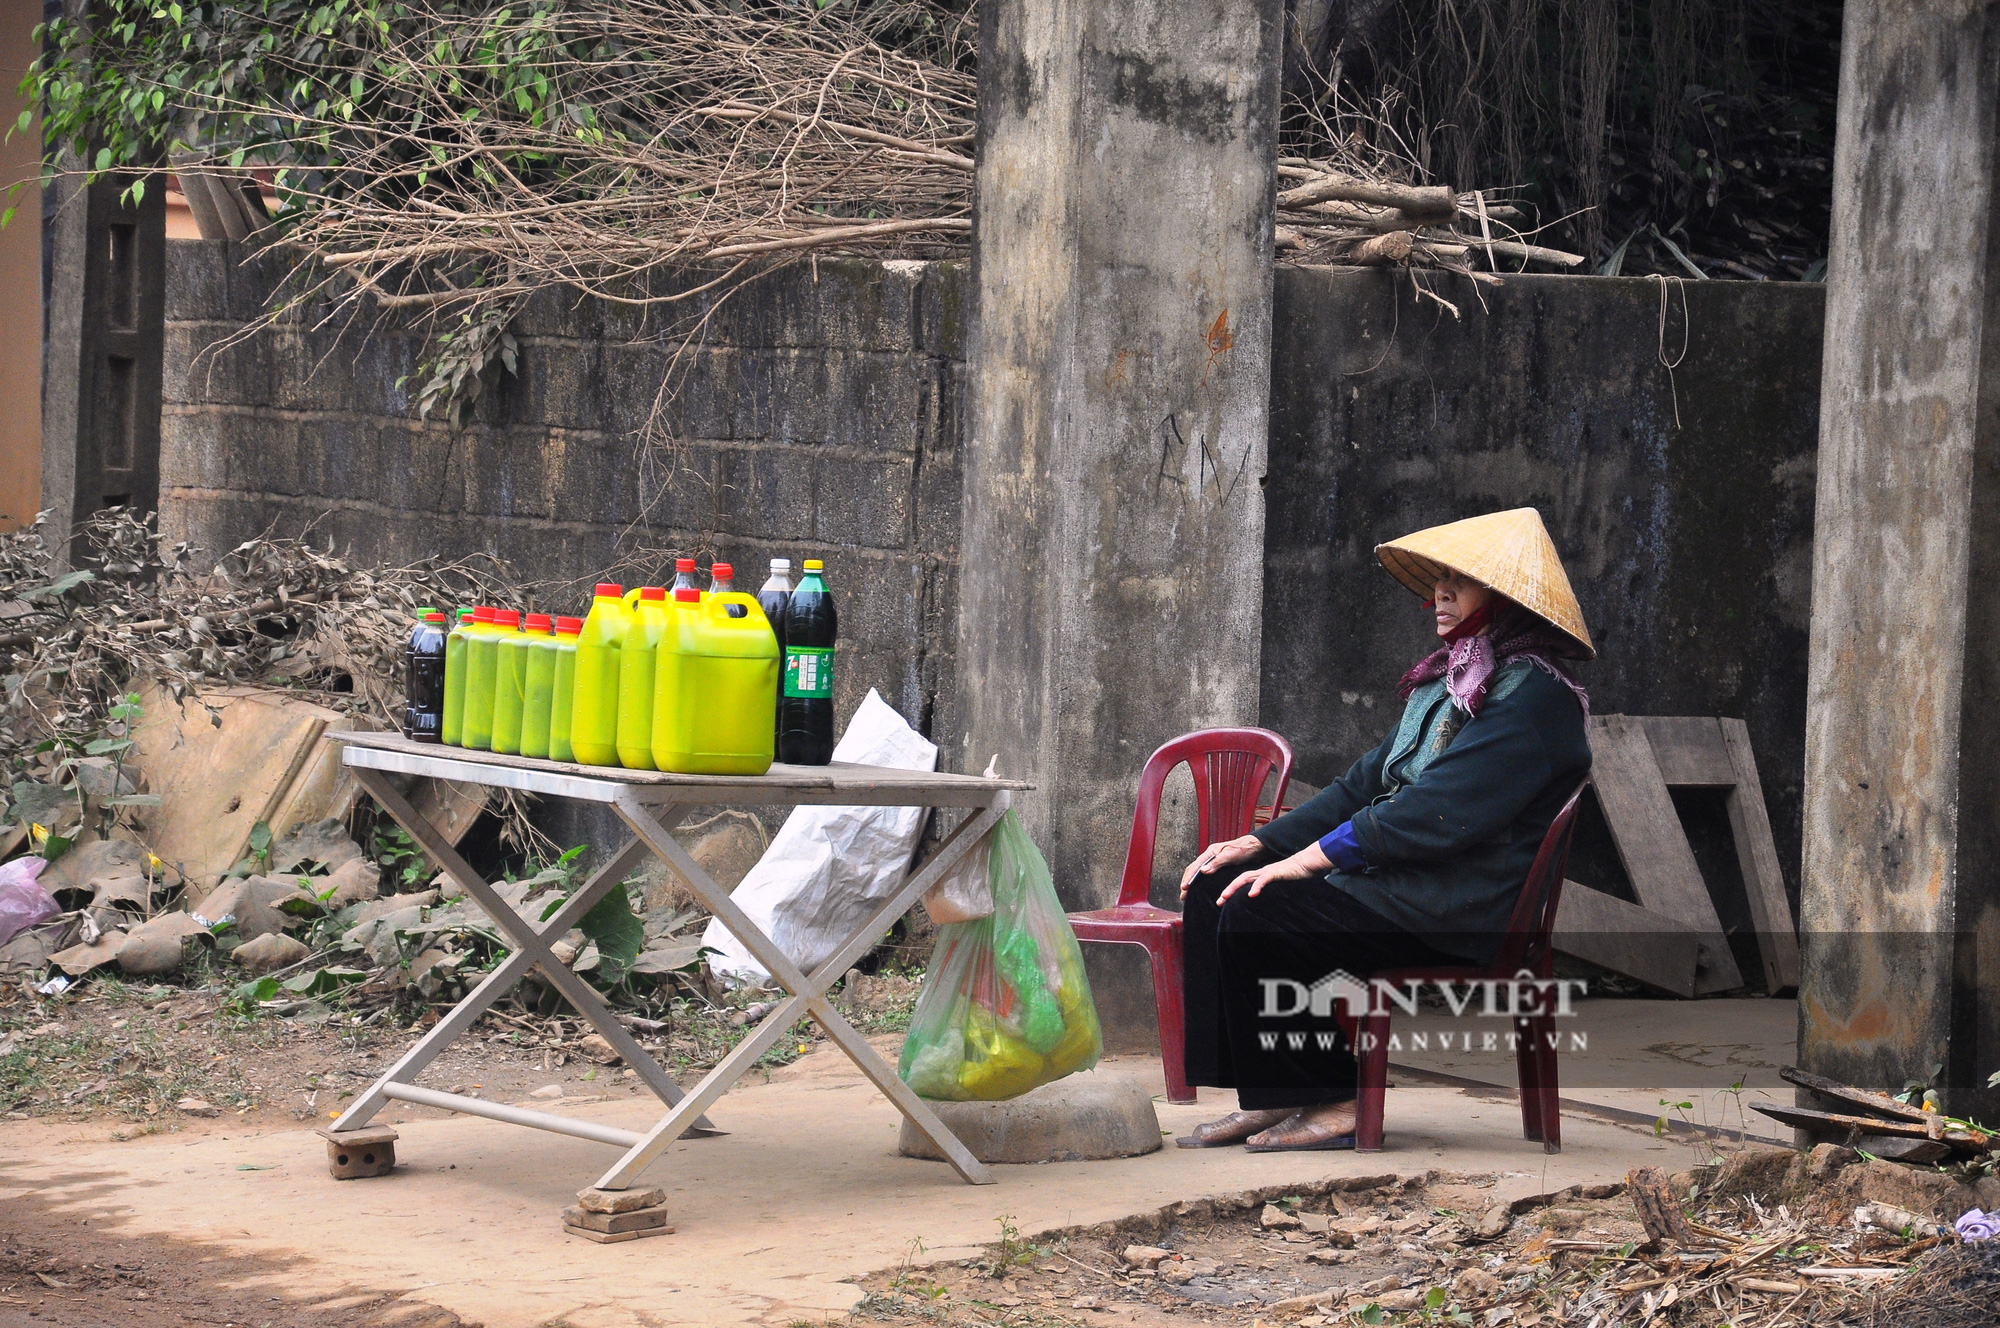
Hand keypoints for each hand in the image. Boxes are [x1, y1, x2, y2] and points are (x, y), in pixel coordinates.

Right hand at [1181, 834, 1264, 897]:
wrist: (1255, 847)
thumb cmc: (1243, 850)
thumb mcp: (1230, 856)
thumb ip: (1216, 863)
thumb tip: (1202, 871)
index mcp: (1210, 852)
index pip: (1195, 866)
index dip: (1188, 878)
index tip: (1184, 888)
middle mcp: (1210, 856)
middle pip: (1194, 869)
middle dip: (1187, 882)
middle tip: (1182, 895)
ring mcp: (1214, 861)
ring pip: (1198, 872)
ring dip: (1192, 883)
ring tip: (1188, 894)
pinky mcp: (1220, 866)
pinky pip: (1205, 874)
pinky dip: (1200, 882)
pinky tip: (1201, 889)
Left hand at [1217, 844, 1332, 904]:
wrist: (1307, 863)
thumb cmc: (1295, 875)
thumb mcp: (1279, 885)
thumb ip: (1270, 890)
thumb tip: (1262, 901)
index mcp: (1261, 876)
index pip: (1242, 882)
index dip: (1231, 890)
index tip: (1222, 901)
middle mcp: (1261, 873)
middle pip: (1240, 879)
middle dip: (1228, 890)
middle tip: (1219, 902)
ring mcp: (1267, 871)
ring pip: (1246, 877)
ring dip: (1234, 887)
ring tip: (1225, 896)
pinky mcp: (1276, 872)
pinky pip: (1264, 879)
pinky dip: (1257, 886)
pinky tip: (1251, 894)